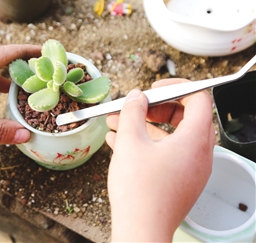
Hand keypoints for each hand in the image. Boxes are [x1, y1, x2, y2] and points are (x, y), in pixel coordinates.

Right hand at [105, 78, 214, 241]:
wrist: (140, 231)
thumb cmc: (139, 190)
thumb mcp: (130, 141)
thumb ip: (132, 112)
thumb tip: (135, 97)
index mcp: (195, 140)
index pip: (199, 98)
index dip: (176, 87)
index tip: (153, 89)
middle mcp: (199, 154)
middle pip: (186, 116)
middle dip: (156, 107)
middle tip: (136, 106)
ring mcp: (191, 169)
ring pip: (171, 136)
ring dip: (145, 125)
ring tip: (116, 122)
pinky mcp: (179, 181)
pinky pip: (167, 153)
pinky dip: (147, 144)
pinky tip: (118, 142)